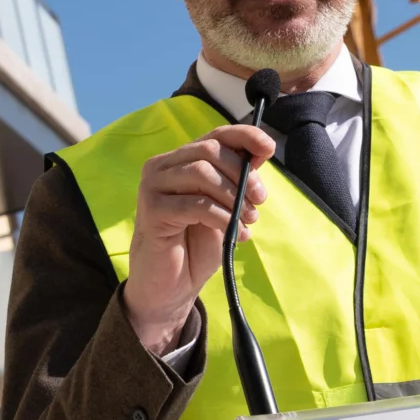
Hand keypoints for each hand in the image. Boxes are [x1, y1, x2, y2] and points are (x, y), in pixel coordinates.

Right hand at [122, 125, 273, 354]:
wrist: (170, 285)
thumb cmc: (196, 244)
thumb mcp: (224, 206)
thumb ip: (236, 179)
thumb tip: (260, 152)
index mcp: (180, 160)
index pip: (215, 134)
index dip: (244, 136)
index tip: (269, 148)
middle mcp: (161, 166)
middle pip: (210, 150)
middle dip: (243, 174)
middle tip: (259, 202)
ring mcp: (152, 186)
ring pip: (202, 174)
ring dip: (234, 197)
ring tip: (248, 220)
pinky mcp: (151, 210)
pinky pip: (196, 204)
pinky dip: (223, 217)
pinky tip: (236, 234)